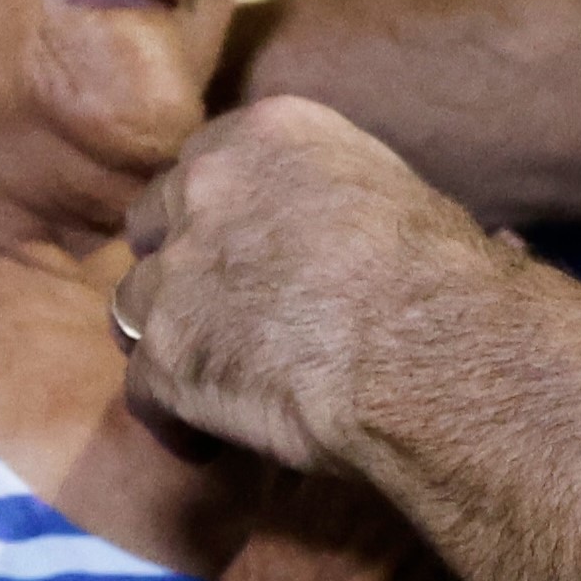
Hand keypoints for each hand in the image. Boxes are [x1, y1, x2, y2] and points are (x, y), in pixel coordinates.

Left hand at [112, 95, 506, 471]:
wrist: (432, 352)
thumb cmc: (446, 281)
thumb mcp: (396, 200)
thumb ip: (335, 204)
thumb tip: (360, 233)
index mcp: (267, 134)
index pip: (206, 163)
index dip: (217, 216)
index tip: (240, 253)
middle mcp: (208, 187)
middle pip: (155, 224)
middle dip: (180, 269)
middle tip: (217, 317)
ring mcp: (178, 271)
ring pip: (135, 304)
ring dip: (169, 340)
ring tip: (210, 384)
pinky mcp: (166, 353)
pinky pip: (142, 389)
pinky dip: (172, 419)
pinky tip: (209, 445)